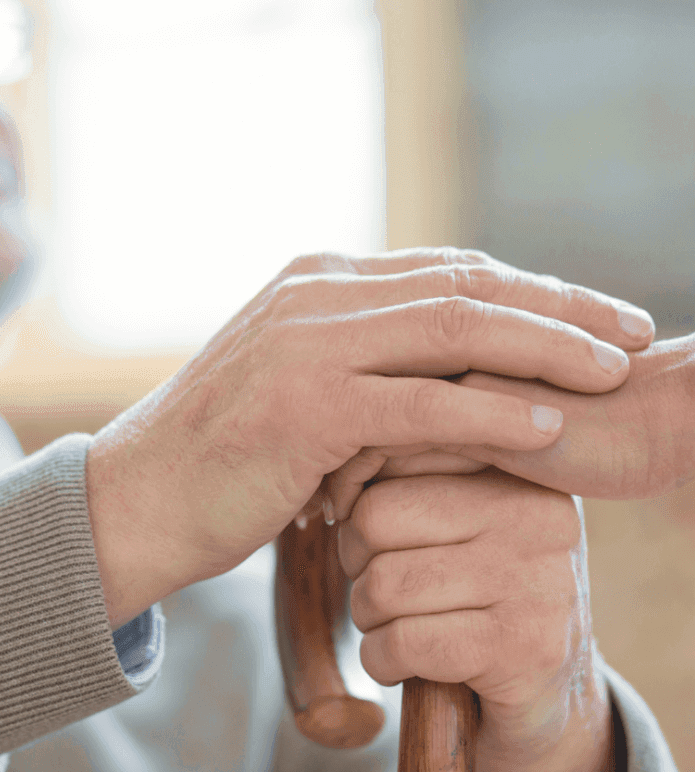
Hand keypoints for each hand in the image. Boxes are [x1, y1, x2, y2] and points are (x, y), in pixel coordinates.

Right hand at [87, 248, 653, 627]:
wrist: (137, 499)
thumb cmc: (221, 457)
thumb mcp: (293, 387)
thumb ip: (359, 361)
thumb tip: (437, 369)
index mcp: (317, 285)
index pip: (447, 272)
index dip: (531, 292)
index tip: (594, 319)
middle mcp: (315, 297)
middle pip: (466, 286)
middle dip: (562, 309)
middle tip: (633, 333)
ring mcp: (307, 344)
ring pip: (454, 330)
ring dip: (546, 350)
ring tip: (613, 373)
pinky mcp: (305, 404)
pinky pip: (421, 402)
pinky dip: (491, 412)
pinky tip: (548, 427)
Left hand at [339, 470, 619, 771]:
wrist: (551, 701)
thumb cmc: (479, 600)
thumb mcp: (457, 523)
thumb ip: (408, 479)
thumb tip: (336, 472)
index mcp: (516, 471)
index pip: (391, 455)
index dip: (357, 507)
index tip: (375, 542)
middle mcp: (538, 515)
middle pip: (375, 519)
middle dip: (358, 567)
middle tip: (387, 592)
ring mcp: (537, 581)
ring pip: (384, 585)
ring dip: (369, 619)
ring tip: (401, 626)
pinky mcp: (524, 648)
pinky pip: (404, 642)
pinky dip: (382, 661)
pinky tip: (406, 665)